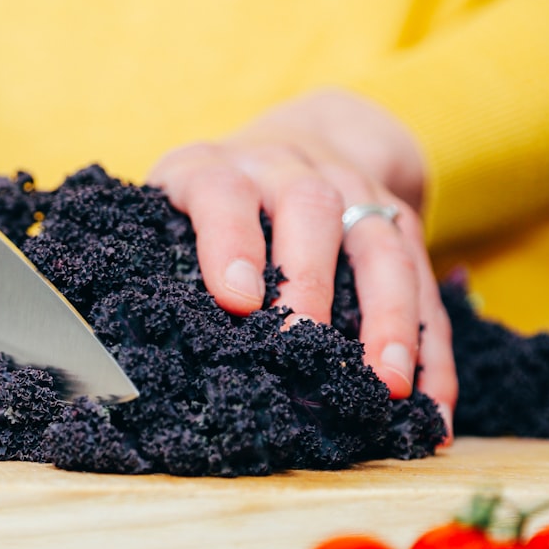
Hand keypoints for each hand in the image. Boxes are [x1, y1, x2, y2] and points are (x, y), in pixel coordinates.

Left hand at [148, 89, 456, 436]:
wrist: (305, 138)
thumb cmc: (218, 197)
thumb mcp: (176, 202)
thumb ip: (159, 254)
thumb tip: (113, 347)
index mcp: (226, 169)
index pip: (222, 193)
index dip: (229, 242)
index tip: (236, 300)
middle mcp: (296, 171)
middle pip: (311, 213)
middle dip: (311, 285)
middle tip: (307, 351)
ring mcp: (358, 194)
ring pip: (382, 248)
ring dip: (390, 319)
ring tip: (390, 385)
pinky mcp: (399, 226)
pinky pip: (426, 285)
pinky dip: (435, 352)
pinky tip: (434, 410)